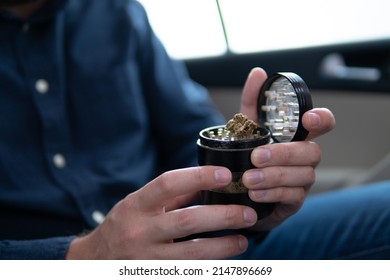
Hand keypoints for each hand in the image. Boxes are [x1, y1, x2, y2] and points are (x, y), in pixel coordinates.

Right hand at [66, 166, 258, 258]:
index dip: (198, 177)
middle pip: (187, 221)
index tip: (224, 175)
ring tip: (243, 239)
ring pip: (192, 254)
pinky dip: (209, 266)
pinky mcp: (155, 276)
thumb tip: (207, 183)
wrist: (95, 261)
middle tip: (247, 213)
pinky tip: (224, 260)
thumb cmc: (123, 226)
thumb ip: (171, 195)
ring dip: (223, 247)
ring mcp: (146, 259)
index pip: (168, 184)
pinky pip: (188, 272)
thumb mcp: (139, 204)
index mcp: (136, 206)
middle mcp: (139, 231)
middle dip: (223, 216)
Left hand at [240, 67, 335, 230]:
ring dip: (274, 177)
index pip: (323, 123)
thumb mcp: (247, 127)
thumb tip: (258, 73)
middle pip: (312, 152)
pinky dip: (272, 194)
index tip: (308, 118)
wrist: (239, 189)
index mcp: (297, 136)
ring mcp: (301, 180)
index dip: (322, 119)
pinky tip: (254, 193)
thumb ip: (253, 102)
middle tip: (257, 157)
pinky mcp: (294, 201)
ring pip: (303, 176)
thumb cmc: (249, 154)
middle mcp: (304, 157)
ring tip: (249, 179)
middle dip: (285, 154)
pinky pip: (292, 197)